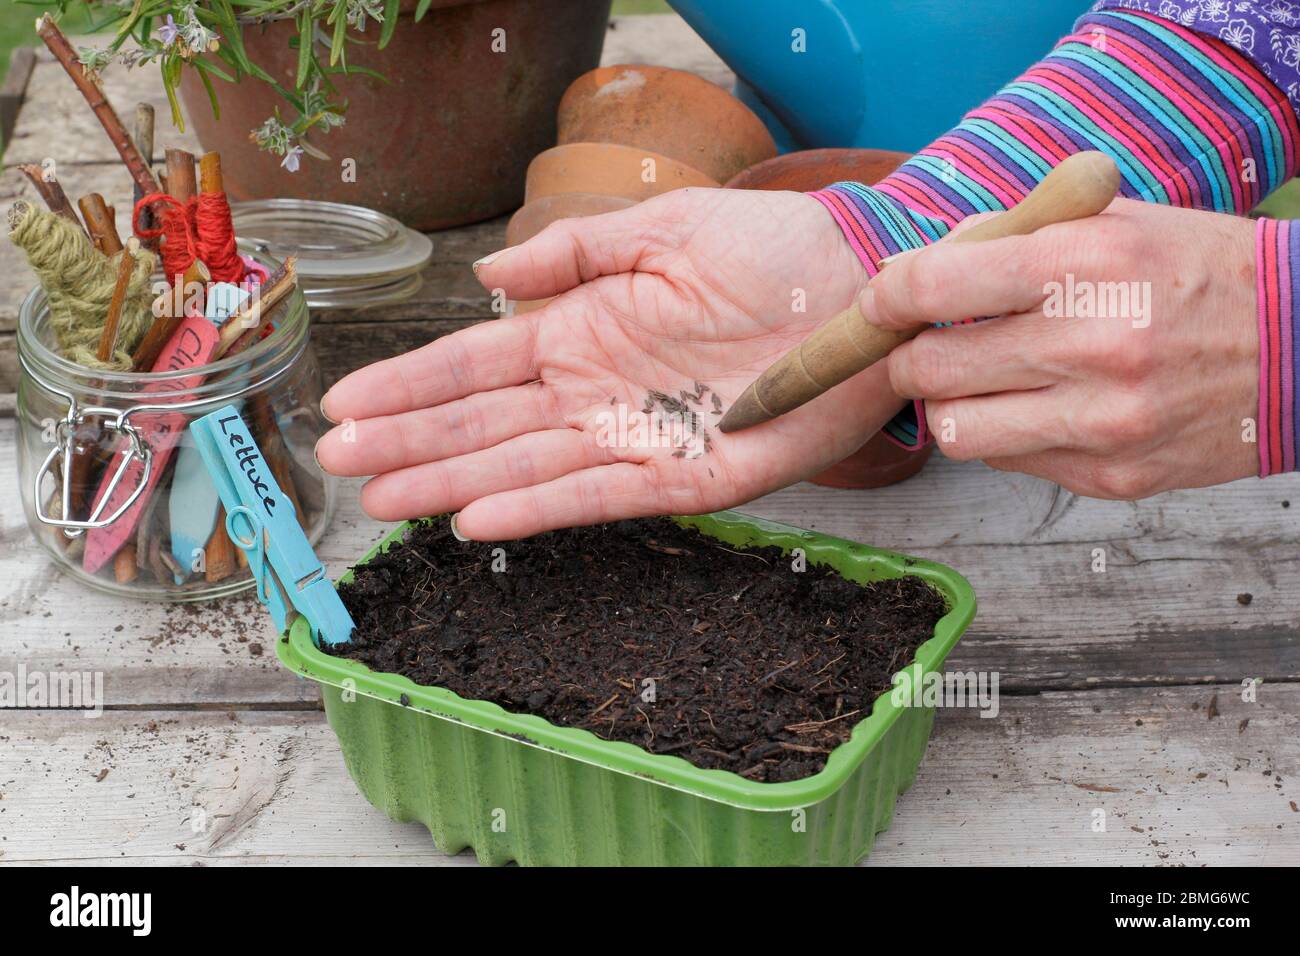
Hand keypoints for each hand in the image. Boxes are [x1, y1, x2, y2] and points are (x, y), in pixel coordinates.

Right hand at [315, 187, 906, 538]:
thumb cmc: (769, 251)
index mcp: (583, 329)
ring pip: (526, 464)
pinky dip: (540, 509)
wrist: (862, 288)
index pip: (476, 362)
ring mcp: (637, 437)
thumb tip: (489, 272)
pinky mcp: (688, 480)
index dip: (410, 384)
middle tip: (339, 464)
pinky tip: (480, 520)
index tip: (343, 403)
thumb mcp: (661, 228)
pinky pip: (602, 497)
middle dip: (409, 441)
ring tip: (385, 500)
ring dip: (454, 482)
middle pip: (485, 421)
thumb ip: (573, 250)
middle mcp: (596, 390)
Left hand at [861, 198, 1258, 497]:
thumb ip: (1010, 240)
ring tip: (982, 380)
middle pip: (929, 370)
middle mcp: (1090, 348)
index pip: (932, 287)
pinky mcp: (1111, 478)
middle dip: (909, 358)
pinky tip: (1042, 406)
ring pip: (956, 432)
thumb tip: (914, 273)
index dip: (885, 299)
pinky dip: (1006, 436)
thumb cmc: (1197, 271)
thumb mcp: (1110, 224)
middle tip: (923, 345)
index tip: (877, 305)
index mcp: (1083, 267)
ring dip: (951, 405)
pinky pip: (1010, 464)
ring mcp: (1102, 422)